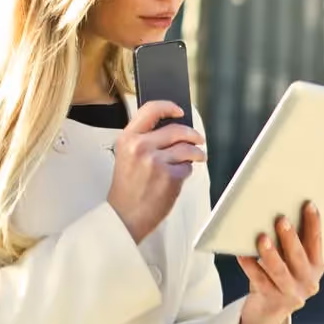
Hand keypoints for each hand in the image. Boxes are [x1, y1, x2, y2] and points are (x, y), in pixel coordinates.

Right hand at [107, 101, 205, 243]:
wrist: (125, 216)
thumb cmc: (127, 188)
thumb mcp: (126, 156)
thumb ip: (144, 140)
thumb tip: (171, 130)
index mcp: (128, 138)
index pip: (150, 110)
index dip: (168, 107)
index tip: (179, 110)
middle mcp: (141, 146)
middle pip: (176, 129)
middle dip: (193, 134)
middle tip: (198, 139)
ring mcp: (156, 161)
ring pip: (187, 148)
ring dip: (197, 153)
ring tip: (198, 157)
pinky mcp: (169, 176)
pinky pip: (187, 167)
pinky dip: (186, 171)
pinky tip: (178, 177)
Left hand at [235, 202, 323, 323]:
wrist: (268, 310)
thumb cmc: (279, 272)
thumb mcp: (291, 260)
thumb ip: (290, 241)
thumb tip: (277, 210)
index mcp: (317, 267)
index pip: (317, 243)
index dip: (314, 224)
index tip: (309, 204)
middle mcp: (308, 282)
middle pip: (298, 257)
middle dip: (290, 238)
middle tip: (281, 219)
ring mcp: (291, 293)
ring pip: (280, 271)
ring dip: (271, 254)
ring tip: (262, 238)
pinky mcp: (272, 300)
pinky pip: (259, 280)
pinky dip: (250, 266)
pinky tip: (241, 254)